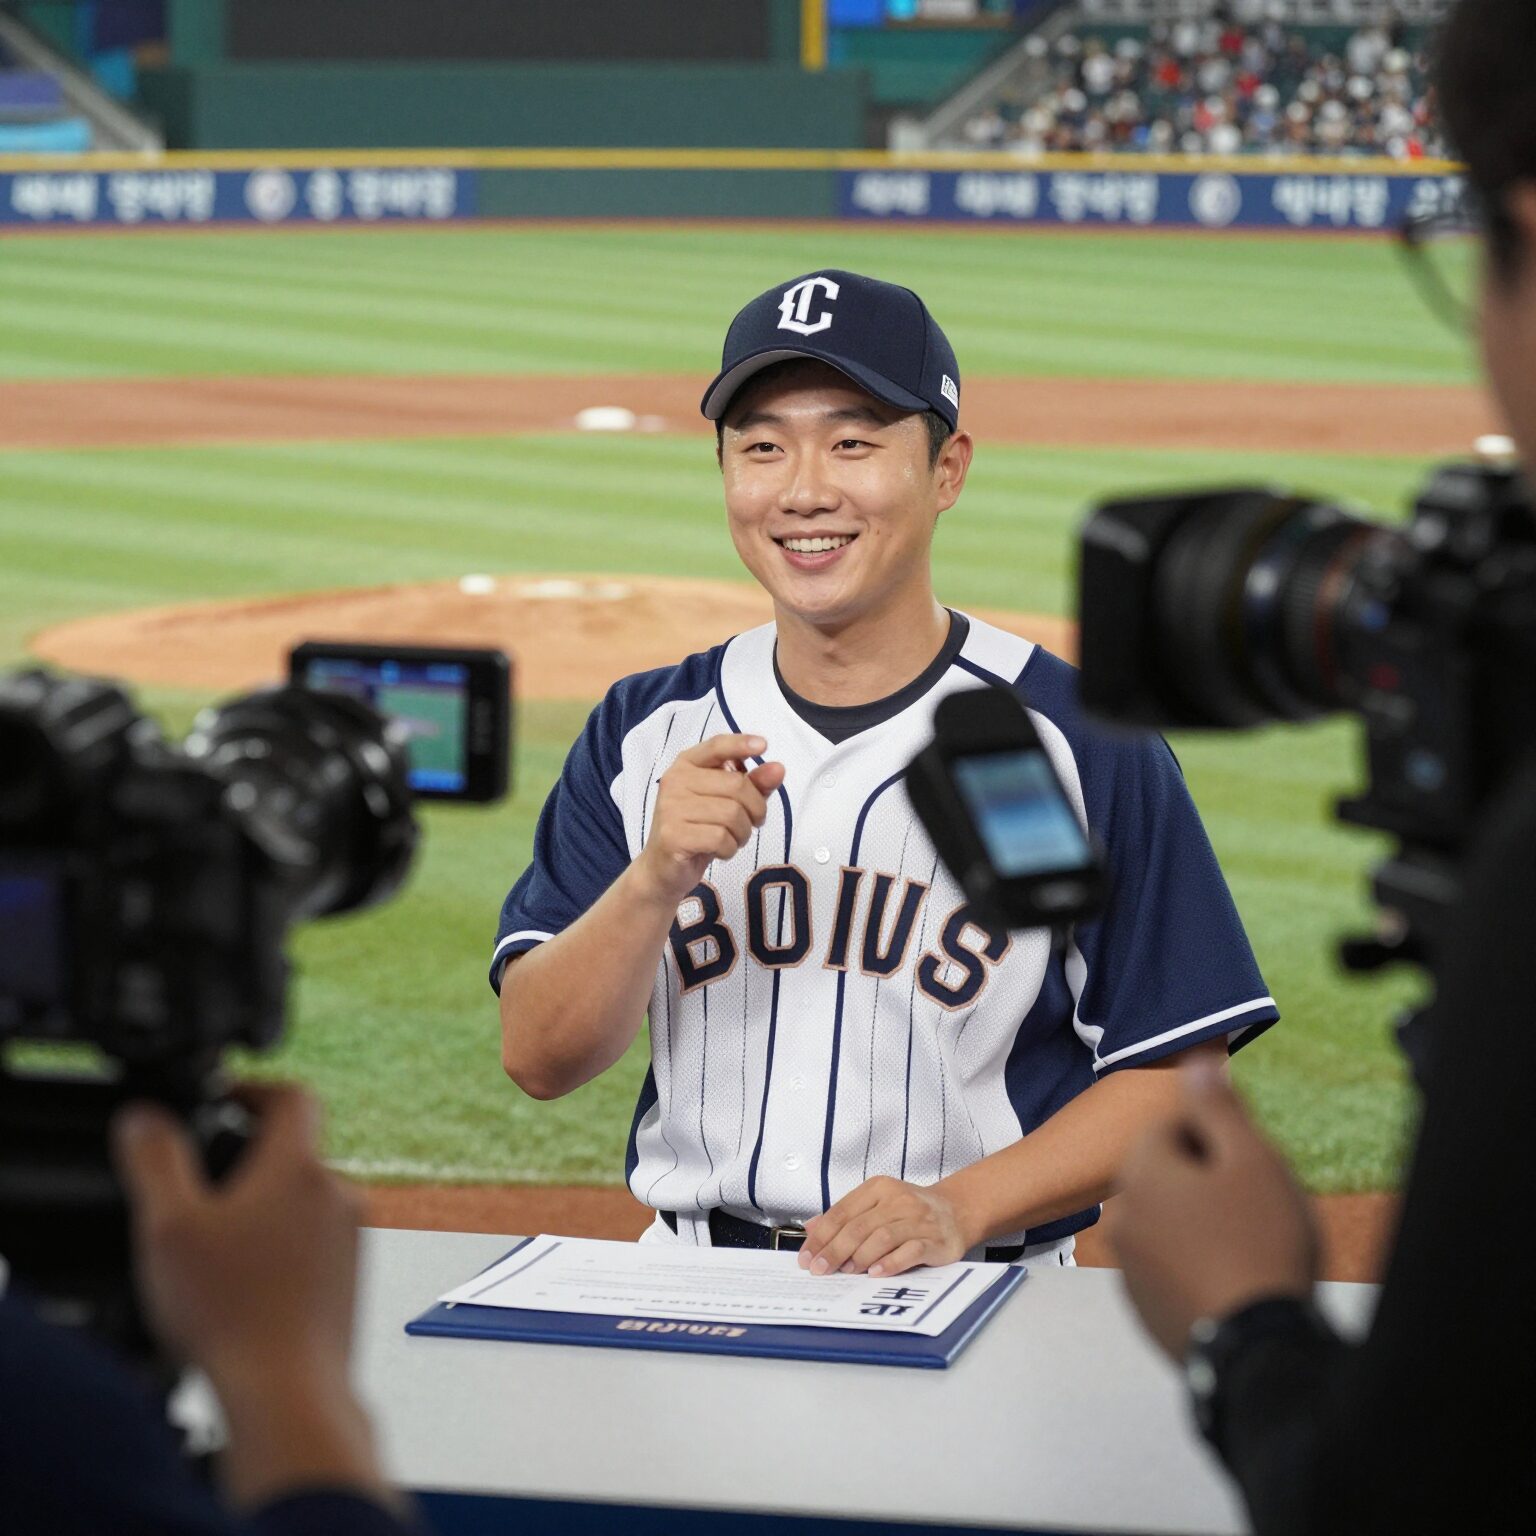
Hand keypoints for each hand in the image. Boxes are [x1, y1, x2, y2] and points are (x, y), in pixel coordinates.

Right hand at [113, 1083, 361, 1387]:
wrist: (289, 1395)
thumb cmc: (232, 1314)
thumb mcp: (169, 1226)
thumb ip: (156, 1160)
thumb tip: (146, 1117)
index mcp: (299, 1169)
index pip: (294, 1097)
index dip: (254, 1089)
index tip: (223, 1101)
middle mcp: (337, 1195)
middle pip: (295, 1153)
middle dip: (248, 1161)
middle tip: (201, 1190)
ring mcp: (352, 1238)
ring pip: (303, 1202)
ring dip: (264, 1212)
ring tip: (217, 1250)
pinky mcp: (352, 1279)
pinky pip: (314, 1244)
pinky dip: (281, 1251)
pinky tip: (244, 1288)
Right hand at [633, 732, 785, 907]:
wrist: (664, 869)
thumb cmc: (699, 830)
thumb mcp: (727, 803)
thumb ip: (753, 784)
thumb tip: (778, 768)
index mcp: (686, 765)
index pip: (716, 746)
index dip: (741, 743)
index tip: (764, 746)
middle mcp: (675, 781)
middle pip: (737, 785)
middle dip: (755, 809)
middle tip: (751, 824)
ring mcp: (671, 808)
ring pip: (732, 814)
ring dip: (743, 833)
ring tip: (733, 839)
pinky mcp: (673, 835)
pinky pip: (720, 838)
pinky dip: (730, 849)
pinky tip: (720, 851)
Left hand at [799, 1175, 974, 1277]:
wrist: (956, 1211)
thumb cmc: (911, 1211)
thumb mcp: (876, 1205)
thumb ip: (846, 1216)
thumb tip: (811, 1228)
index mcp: (878, 1188)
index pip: (842, 1211)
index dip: (822, 1236)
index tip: (807, 1256)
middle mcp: (898, 1200)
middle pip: (859, 1226)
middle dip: (835, 1250)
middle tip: (820, 1269)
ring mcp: (918, 1219)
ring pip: (882, 1237)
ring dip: (859, 1257)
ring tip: (846, 1272)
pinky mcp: (935, 1240)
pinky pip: (910, 1251)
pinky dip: (890, 1263)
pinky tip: (875, 1273)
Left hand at [1109, 1055, 1318, 1359]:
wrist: (1258, 1351)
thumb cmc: (1260, 1245)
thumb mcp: (1251, 1159)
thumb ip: (1217, 1105)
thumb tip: (1195, 1059)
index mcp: (1139, 1170)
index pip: (1172, 1126)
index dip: (1218, 1141)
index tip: (1250, 1168)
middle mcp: (1119, 1215)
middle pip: (1168, 1173)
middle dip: (1207, 1180)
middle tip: (1255, 1207)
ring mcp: (1126, 1266)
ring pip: (1168, 1220)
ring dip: (1200, 1222)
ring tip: (1248, 1247)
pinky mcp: (1141, 1308)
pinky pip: (1168, 1265)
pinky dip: (1194, 1265)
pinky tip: (1232, 1280)